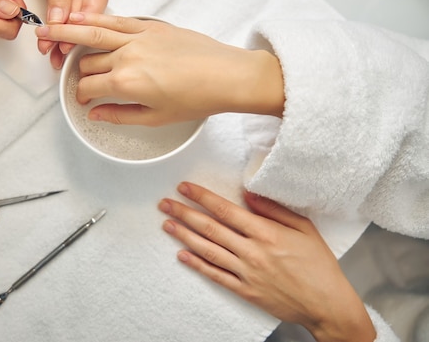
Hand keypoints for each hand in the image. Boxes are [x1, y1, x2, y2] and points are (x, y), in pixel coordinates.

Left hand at [21, 0, 113, 67]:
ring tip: (50, 54)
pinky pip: (56, 14)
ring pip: (68, 21)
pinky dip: (52, 28)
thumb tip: (60, 20)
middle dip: (68, 38)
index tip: (66, 44)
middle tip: (56, 55)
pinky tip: (47, 41)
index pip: (93, 11)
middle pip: (80, 20)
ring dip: (58, 37)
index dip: (80, 30)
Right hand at [36, 13, 283, 125]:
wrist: (226, 75)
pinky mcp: (149, 26)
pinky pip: (115, 20)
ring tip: (47, 28)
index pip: (88, 87)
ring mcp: (137, 38)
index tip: (84, 100)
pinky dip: (94, 18)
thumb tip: (95, 115)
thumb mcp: (155, 118)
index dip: (81, 95)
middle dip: (79, 72)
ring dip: (66, 32)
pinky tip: (80, 17)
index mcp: (126, 84)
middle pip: (88, 62)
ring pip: (92, 34)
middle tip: (78, 77)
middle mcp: (126, 57)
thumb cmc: (196, 98)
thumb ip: (119, 115)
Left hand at [158, 182, 375, 341]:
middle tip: (166, 203)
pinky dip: (197, 265)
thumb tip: (249, 193)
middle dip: (185, 213)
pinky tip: (182, 255)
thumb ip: (274, 209)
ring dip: (184, 236)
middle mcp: (253, 252)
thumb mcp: (304, 228)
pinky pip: (215, 275)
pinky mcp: (245, 291)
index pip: (226, 209)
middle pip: (210, 228)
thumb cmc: (319, 265)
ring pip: (208, 250)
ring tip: (167, 224)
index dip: (202, 197)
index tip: (185, 188)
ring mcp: (247, 273)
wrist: (327, 305)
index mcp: (267, 233)